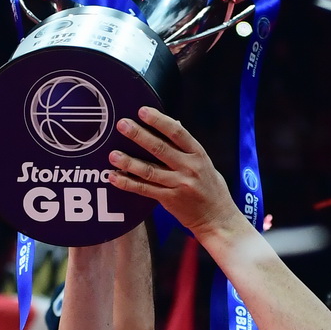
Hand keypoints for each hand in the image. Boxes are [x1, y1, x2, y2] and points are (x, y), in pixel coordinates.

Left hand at [106, 107, 248, 236]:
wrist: (217, 218)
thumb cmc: (211, 188)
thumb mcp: (205, 162)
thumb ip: (188, 146)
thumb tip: (174, 123)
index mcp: (198, 154)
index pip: (177, 133)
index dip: (159, 121)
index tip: (143, 111)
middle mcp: (189, 168)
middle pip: (160, 149)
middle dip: (139, 135)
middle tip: (122, 125)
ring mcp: (178, 184)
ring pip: (149, 171)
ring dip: (129, 162)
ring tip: (113, 154)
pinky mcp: (169, 200)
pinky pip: (145, 190)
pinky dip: (128, 183)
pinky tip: (115, 177)